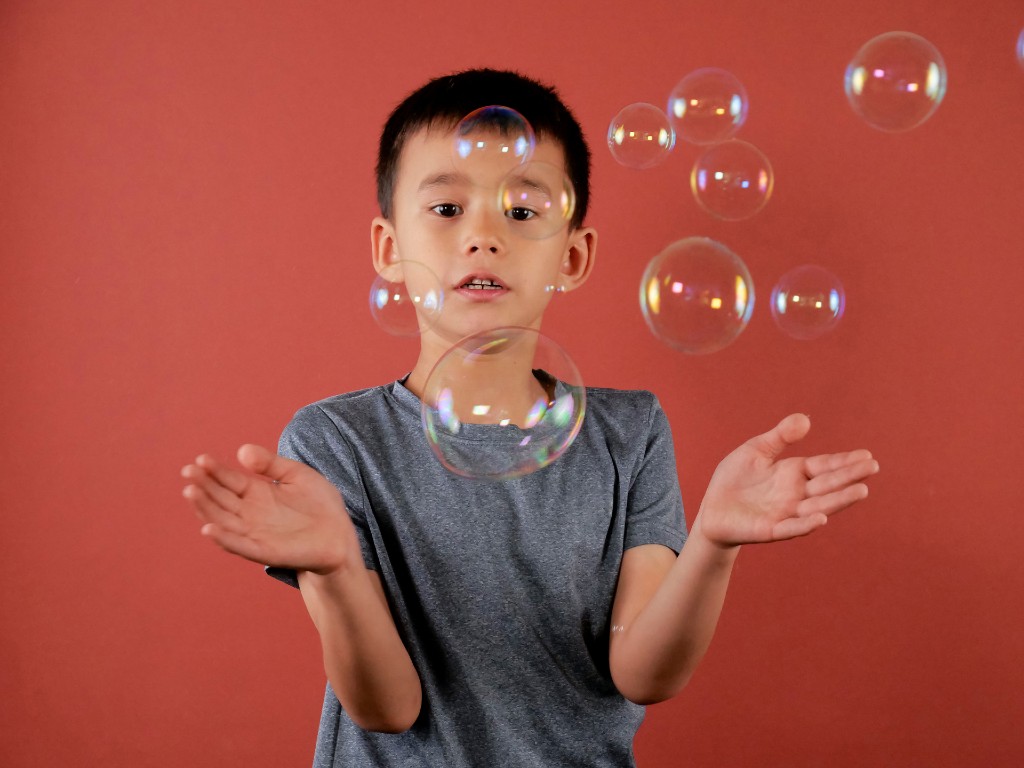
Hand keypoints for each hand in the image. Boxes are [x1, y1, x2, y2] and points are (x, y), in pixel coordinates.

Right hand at [181, 444, 356, 573]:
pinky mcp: (264, 551)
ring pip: (222, 520)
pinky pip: (239, 545)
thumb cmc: (320, 505)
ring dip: (205, 508)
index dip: (214, 470)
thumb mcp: (297, 474)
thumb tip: (242, 451)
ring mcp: (254, 532)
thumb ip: (271, 463)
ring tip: (191, 491)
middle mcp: (250, 513)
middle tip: (189, 471)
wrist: (340, 536)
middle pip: (219, 498)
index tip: (200, 459)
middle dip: (203, 485)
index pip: (229, 480)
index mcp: (257, 492)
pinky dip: (224, 538)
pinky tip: (209, 528)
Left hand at [697, 414, 878, 546]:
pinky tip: (821, 518)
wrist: (712, 509)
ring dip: (838, 500)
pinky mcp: (770, 530)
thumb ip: (780, 436)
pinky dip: (806, 524)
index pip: (824, 466)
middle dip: (849, 476)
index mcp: (794, 473)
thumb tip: (805, 419)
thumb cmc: (735, 479)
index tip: (867, 455)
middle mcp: (796, 494)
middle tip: (873, 467)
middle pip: (827, 484)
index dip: (844, 461)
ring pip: (817, 506)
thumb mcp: (756, 450)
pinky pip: (791, 527)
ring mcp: (786, 513)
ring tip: (861, 490)